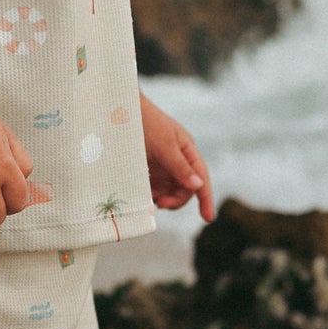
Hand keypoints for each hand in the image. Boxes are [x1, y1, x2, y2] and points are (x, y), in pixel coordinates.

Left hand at [140, 94, 214, 221]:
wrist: (119, 110)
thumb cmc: (146, 122)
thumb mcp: (164, 145)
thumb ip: (180, 166)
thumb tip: (198, 186)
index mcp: (187, 150)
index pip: (201, 178)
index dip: (206, 199)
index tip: (207, 218)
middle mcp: (177, 159)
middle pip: (185, 189)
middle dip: (176, 199)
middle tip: (161, 204)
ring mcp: (162, 165)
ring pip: (169, 190)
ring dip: (163, 198)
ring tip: (151, 199)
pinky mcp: (148, 169)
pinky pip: (154, 187)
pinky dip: (151, 194)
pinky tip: (144, 195)